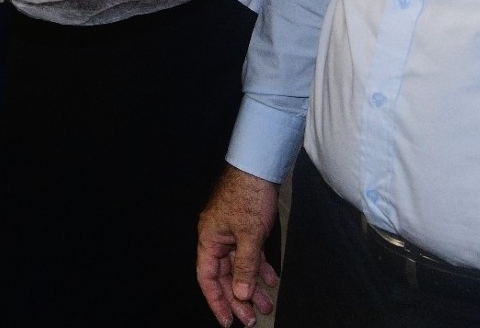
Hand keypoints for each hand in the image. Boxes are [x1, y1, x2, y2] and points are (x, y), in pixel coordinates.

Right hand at [196, 166, 280, 325]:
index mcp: (209, 239)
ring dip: (253, 285)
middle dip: (239, 298)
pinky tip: (271, 279)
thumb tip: (242, 294)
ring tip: (267, 304)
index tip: (229, 321)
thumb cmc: (248, 193)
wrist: (259, 166)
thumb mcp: (250, 235)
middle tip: (253, 317)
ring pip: (240, 267)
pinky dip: (260, 267)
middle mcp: (217, 238)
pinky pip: (249, 254)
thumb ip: (246, 266)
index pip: (208, 278)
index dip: (217, 301)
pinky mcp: (245, 228)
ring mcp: (231, 233)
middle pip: (225, 276)